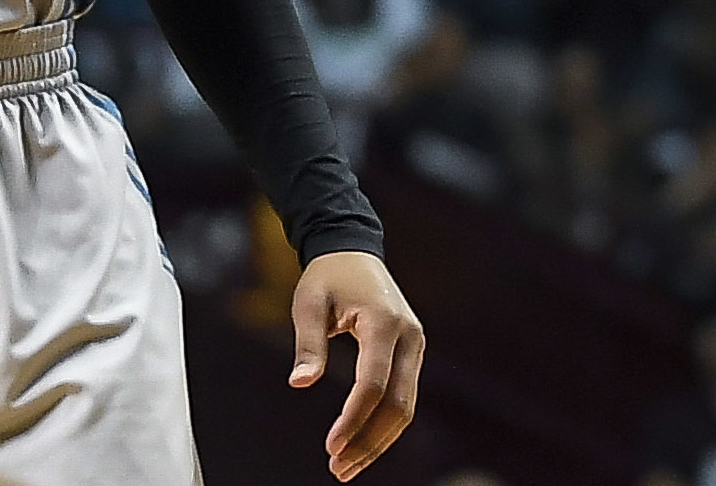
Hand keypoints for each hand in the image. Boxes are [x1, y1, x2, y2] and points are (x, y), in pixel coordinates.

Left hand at [288, 250, 425, 480]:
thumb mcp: (309, 303)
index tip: (331, 447)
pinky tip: (361, 444)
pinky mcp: (411, 353)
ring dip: (378, 440)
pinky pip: (403, 397)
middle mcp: (409, 336)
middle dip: (369, 441)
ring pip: (406, 407)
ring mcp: (415, 346)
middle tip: (338, 469)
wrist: (353, 251)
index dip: (353, 419)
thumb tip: (300, 383)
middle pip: (398, 404)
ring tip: (346, 466)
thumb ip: (308, 344)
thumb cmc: (327, 277)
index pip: (373, 383)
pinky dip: (384, 425)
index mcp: (385, 322)